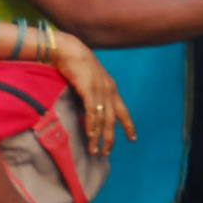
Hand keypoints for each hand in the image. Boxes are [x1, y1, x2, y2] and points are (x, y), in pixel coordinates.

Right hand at [50, 33, 135, 155]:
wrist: (69, 49)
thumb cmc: (77, 63)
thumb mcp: (91, 79)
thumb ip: (94, 92)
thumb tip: (91, 108)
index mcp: (111, 88)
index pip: (123, 111)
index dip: (128, 126)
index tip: (132, 138)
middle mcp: (109, 90)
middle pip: (113, 120)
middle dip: (111, 138)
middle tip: (107, 152)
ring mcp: (100, 90)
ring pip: (103, 119)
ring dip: (98, 137)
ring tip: (95, 150)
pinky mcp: (88, 90)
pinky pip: (92, 112)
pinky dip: (92, 125)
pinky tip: (91, 135)